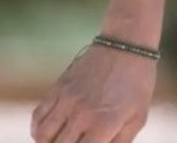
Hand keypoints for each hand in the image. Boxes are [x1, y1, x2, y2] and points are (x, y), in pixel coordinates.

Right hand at [31, 43, 156, 142]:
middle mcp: (82, 114)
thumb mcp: (138, 116)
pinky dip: (38, 130)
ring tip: (58, 141)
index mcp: (104, 125)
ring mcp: (68, 100)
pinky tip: (48, 133)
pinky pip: (38, 116)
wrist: (127, 42)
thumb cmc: (137, 82)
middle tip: (74, 140)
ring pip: (43, 137)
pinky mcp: (59, 86)